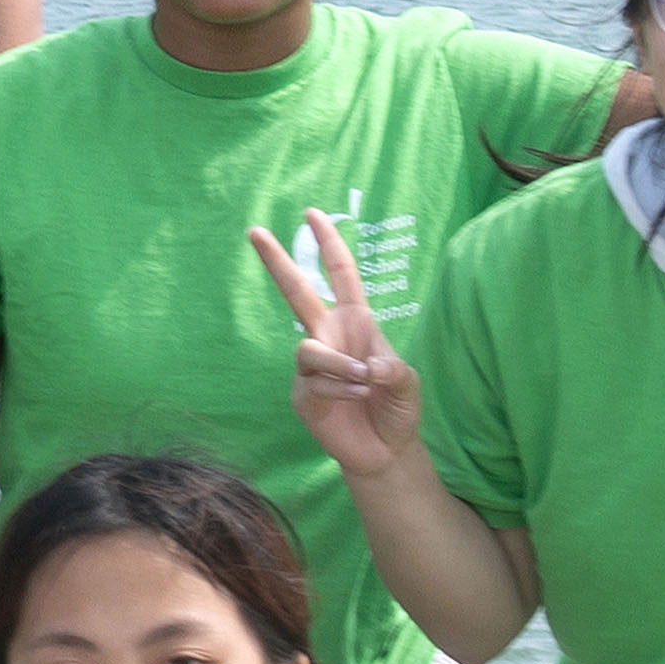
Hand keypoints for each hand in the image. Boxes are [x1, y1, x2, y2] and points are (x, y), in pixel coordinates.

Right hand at [251, 210, 427, 484]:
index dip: (328, 244)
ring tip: (366, 383)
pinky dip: (341, 389)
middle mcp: (329, 337)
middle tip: (254, 230)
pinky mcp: (303, 394)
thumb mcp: (409, 384)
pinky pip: (314, 381)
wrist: (385, 449)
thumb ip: (394, 369)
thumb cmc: (397, 408)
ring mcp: (312, 366)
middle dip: (277, 261)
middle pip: (297, 292)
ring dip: (341, 365)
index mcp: (356, 323)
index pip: (340, 276)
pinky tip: (357, 398)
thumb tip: (366, 364)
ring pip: (309, 349)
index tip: (312, 214)